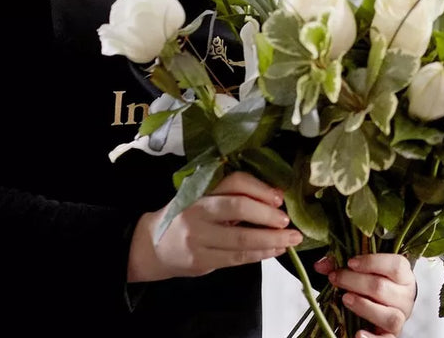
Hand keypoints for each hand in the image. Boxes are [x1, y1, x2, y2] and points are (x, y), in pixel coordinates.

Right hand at [127, 171, 302, 281]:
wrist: (152, 246)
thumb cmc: (186, 216)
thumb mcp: (202, 197)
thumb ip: (231, 195)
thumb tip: (274, 195)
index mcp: (201, 189)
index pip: (233, 182)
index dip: (259, 188)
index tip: (279, 197)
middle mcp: (198, 211)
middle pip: (238, 208)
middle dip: (267, 215)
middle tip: (287, 221)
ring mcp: (198, 238)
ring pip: (240, 239)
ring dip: (270, 240)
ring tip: (291, 240)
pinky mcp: (202, 261)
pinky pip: (236, 258)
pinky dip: (259, 254)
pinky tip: (274, 250)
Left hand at [314, 253, 416, 337]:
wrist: (384, 300)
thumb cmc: (372, 278)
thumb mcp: (361, 266)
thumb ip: (341, 262)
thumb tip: (319, 266)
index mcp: (403, 274)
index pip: (395, 266)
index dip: (371, 263)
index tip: (350, 262)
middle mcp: (406, 296)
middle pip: (382, 288)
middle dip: (354, 282)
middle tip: (335, 278)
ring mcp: (401, 317)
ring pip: (388, 315)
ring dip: (363, 306)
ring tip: (345, 299)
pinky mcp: (392, 335)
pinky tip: (358, 333)